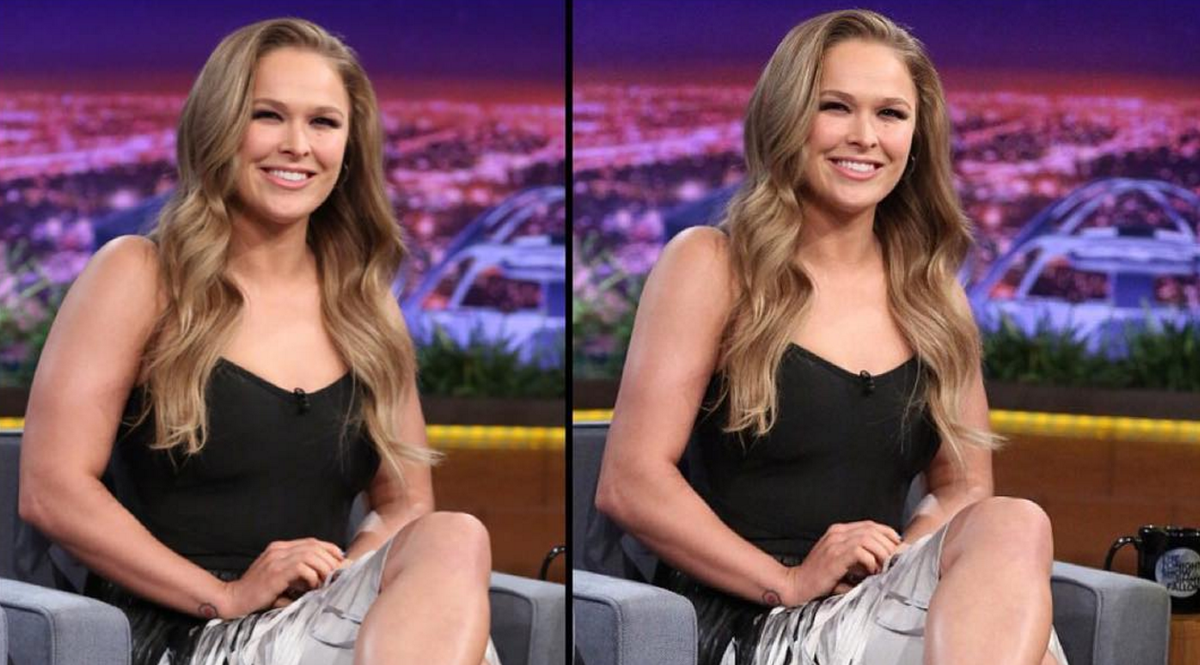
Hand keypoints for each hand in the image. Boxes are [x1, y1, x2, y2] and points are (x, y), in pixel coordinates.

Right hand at [220, 538, 344, 617]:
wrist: (234, 599)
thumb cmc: (258, 591)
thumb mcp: (280, 576)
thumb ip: (297, 571)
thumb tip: (322, 575)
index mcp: (280, 548)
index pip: (311, 542)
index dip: (329, 549)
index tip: (340, 559)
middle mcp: (279, 549)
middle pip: (314, 546)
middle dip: (330, 559)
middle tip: (338, 573)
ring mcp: (276, 559)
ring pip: (310, 555)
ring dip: (323, 568)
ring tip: (326, 580)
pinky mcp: (275, 572)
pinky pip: (302, 568)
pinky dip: (312, 577)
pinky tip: (312, 586)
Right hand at [798, 521, 901, 598]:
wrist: (798, 584)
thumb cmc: (820, 576)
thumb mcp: (840, 559)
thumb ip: (857, 554)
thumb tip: (883, 557)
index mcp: (839, 531)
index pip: (870, 525)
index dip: (887, 533)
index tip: (897, 547)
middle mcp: (837, 533)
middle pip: (872, 529)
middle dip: (888, 544)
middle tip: (895, 559)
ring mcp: (835, 543)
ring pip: (869, 538)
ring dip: (882, 553)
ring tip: (885, 566)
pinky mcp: (835, 556)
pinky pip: (860, 552)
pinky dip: (871, 561)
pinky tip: (872, 571)